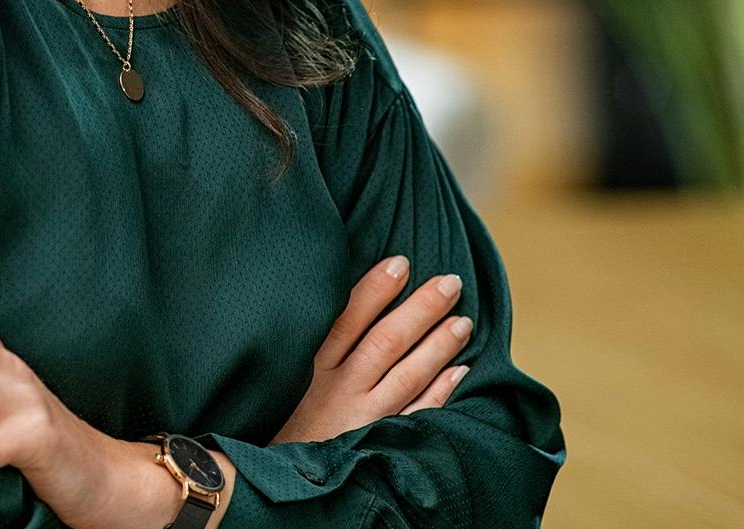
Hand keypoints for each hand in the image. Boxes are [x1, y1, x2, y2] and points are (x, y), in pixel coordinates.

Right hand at [271, 256, 471, 443]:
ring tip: (464, 322)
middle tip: (451, 283)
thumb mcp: (283, 373)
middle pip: (386, 340)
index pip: (349, 317)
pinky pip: (416, 416)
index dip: (377, 288)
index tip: (402, 262)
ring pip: (407, 375)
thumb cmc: (281, 416)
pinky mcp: (377, 443)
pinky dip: (439, 393)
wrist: (279, 480)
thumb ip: (309, 342)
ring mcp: (362, 418)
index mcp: (311, 364)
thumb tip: (334, 296)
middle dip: (422, 309)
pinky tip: (459, 372)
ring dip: (438, 346)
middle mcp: (339, 388)